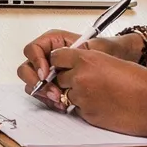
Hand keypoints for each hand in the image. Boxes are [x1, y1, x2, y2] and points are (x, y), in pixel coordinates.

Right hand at [17, 28, 143, 99]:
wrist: (119, 61)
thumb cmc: (108, 50)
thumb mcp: (95, 46)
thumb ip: (76, 51)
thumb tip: (60, 58)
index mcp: (53, 42)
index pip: (33, 50)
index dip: (37, 62)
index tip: (47, 74)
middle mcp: (48, 57)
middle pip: (27, 68)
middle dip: (36, 81)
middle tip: (52, 91)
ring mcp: (49, 73)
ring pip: (33, 83)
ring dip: (42, 93)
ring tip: (58, 99)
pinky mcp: (54, 86)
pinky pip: (42, 94)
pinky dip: (48, 100)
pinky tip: (61, 104)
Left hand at [37, 45, 146, 136]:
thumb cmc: (141, 82)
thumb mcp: (112, 60)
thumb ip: (92, 61)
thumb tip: (79, 65)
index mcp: (87, 59)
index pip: (56, 57)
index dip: (61, 61)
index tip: (64, 64)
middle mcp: (80, 78)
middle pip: (59, 77)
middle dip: (69, 79)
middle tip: (85, 81)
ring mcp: (82, 98)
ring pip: (67, 94)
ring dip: (77, 94)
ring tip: (98, 93)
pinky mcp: (87, 115)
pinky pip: (78, 109)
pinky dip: (85, 107)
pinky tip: (103, 104)